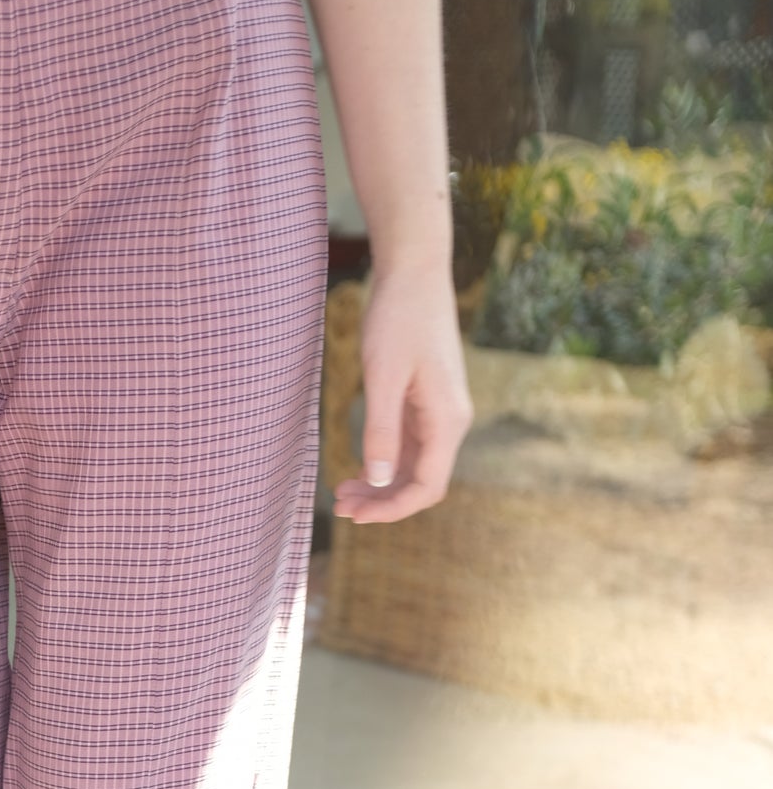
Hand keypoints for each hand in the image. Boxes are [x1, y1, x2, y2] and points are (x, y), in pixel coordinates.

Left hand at [332, 264, 473, 524]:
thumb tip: (379, 481)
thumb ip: (382, 431)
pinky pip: (409, 446)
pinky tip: (358, 469)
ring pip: (414, 466)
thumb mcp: (383, 376)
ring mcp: (440, 412)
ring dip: (381, 485)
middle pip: (421, 482)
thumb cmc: (398, 317)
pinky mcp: (427, 401)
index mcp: (447, 419)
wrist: (414, 271)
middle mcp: (451, 421)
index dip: (393, 510)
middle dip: (382, 501)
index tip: (356, 517)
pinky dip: (384, 463)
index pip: (428, 487)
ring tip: (341, 493)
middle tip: (339, 507)